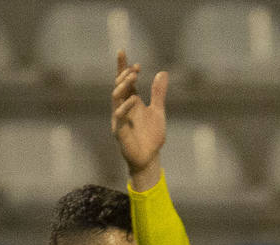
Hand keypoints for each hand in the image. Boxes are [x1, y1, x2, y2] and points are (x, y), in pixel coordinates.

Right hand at [111, 50, 167, 186]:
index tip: (122, 52)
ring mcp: (119, 119)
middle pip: (119, 87)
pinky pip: (120, 116)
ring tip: (133, 77)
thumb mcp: (158, 111)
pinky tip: (134, 99)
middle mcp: (122, 108)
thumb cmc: (151, 136)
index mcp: (131, 102)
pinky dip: (125, 107)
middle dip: (124, 75)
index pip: (124, 81)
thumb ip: (158, 93)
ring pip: (116, 98)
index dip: (122, 67)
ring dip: (123, 87)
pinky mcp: (120, 131)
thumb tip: (162, 73)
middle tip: (134, 68)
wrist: (149, 158)